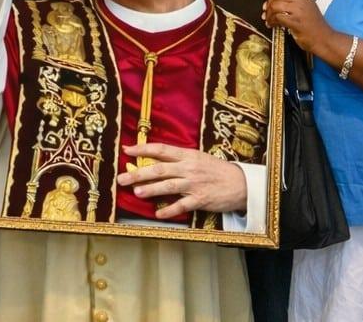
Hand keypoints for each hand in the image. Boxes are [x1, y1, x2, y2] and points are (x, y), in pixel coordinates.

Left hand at [117, 143, 247, 216]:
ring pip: (168, 186)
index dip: (143, 149)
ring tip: (136, 192)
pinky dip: (169, 210)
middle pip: (160, 169)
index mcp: (188, 155)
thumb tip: (156, 161)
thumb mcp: (199, 158)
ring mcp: (194, 184)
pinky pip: (182, 205)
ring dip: (151, 189)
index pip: (161, 149)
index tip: (127, 150)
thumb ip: (180, 160)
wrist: (240, 183)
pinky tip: (158, 214)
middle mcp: (189, 168)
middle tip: (122, 177)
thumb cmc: (217, 170)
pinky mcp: (200, 200)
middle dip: (139, 173)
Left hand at [263, 0, 338, 59]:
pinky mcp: (296, 22)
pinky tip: (272, 25)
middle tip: (266, 12)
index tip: (269, 3)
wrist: (325, 40)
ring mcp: (299, 11)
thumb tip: (274, 4)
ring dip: (269, 14)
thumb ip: (293, 5)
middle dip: (269, 4)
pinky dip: (272, 21)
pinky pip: (278, 17)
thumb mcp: (307, 10)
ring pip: (276, 6)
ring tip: (269, 20)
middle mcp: (302, 1)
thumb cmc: (315, 28)